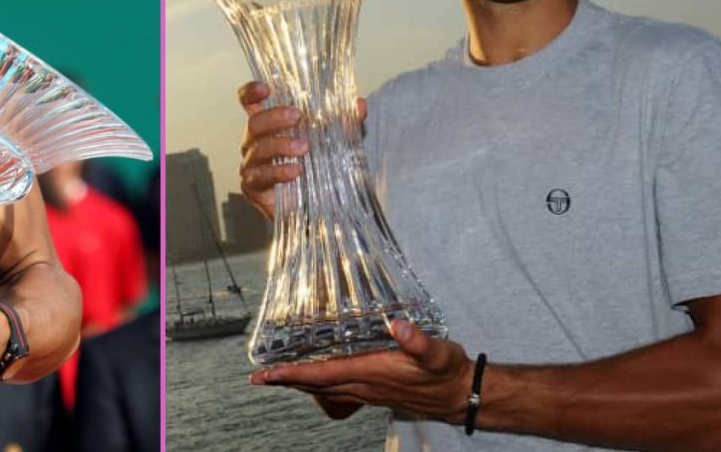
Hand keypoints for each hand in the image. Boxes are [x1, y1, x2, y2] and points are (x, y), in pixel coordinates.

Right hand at [238, 82, 365, 217]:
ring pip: (257, 148)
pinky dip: (278, 172)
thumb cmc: (317, 168)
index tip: (265, 88)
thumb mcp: (334, 141)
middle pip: (253, 122)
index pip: (249, 102)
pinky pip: (260, 176)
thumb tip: (360, 104)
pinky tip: (295, 171)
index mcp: (268, 125)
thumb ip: (345, 122)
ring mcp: (251, 164)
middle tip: (297, 116)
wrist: (315, 206)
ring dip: (280, 144)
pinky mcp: (252, 186)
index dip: (251, 92)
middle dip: (274, 116)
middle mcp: (255, 142)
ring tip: (303, 147)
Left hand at [250, 320, 474, 423]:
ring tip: (276, 377)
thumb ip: (418, 340)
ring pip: (323, 389)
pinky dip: (318, 384)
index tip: (267, 374)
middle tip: (259, 378)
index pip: (323, 374)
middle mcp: (364, 385)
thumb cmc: (447, 372)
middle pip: (315, 385)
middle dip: (286, 380)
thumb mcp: (438, 352)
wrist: (461, 394)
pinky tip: (313, 378)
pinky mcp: (374, 391)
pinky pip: (336, 390)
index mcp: (372, 373)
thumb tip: (399, 326)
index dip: (293, 373)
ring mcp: (368, 391)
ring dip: (299, 383)